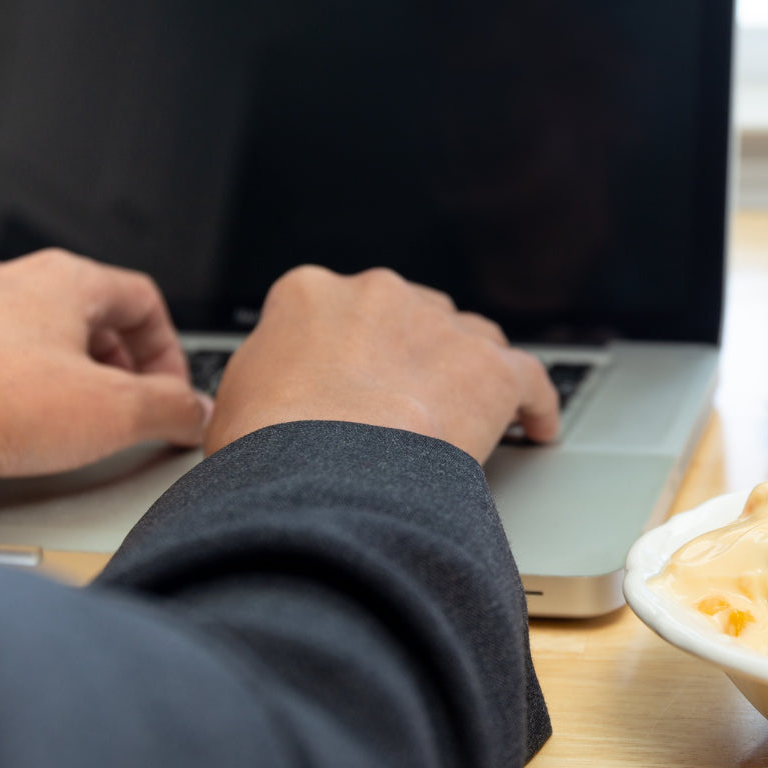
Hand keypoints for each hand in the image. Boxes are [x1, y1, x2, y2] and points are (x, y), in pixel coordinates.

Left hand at [0, 249, 210, 476]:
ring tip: (71, 429)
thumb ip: (170, 410)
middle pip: (93, 320)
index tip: (170, 397)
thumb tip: (195, 414)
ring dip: (69, 385)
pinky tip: (11, 435)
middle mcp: (14, 284)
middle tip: (128, 417)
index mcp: (67, 281)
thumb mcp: (111, 413)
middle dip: (121, 373)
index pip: (146, 302)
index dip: (170, 353)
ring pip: (41, 343)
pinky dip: (17, 397)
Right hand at [204, 266, 558, 461]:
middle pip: (413, 317)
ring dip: (473, 373)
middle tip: (414, 403)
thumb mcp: (231, 406)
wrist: (322, 471)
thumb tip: (264, 407)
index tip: (361, 377)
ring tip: (477, 415)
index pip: (340, 311)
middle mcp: (379, 295)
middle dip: (417, 356)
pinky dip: (535, 403)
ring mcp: (440, 327)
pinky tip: (536, 428)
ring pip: (472, 338)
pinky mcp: (490, 368)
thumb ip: (260, 387)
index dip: (355, 350)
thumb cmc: (267, 449)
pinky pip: (529, 379)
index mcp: (309, 296)